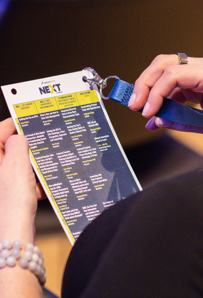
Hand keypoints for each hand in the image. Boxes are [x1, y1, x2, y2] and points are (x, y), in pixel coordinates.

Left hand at [0, 118, 38, 241]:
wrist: (12, 237)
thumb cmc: (11, 203)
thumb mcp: (18, 164)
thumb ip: (19, 143)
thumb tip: (19, 136)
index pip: (2, 129)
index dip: (18, 123)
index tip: (34, 119)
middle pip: (9, 148)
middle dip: (27, 147)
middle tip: (43, 144)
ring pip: (17, 165)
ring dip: (31, 165)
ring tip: (44, 167)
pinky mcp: (5, 196)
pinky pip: (19, 181)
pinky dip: (31, 182)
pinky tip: (42, 187)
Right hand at [129, 55, 202, 142]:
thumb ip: (183, 122)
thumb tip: (158, 120)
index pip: (174, 74)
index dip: (156, 92)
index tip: (147, 111)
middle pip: (165, 64)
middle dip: (146, 83)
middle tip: (134, 104)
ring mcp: (200, 71)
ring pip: (165, 70)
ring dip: (151, 88)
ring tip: (142, 109)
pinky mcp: (197, 81)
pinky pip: (173, 83)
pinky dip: (161, 96)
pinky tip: (155, 115)